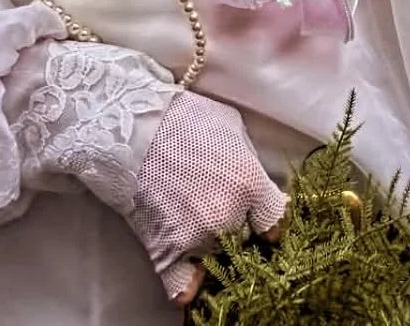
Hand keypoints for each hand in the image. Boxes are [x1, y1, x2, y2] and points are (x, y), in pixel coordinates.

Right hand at [129, 90, 287, 304]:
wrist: (135, 130)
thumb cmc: (187, 122)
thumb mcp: (234, 130)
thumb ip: (252, 166)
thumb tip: (265, 192)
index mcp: (249, 184)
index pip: (274, 221)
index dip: (268, 218)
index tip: (261, 217)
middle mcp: (228, 217)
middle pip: (245, 238)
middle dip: (238, 225)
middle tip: (218, 204)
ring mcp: (196, 238)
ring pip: (218, 256)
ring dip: (212, 243)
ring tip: (196, 218)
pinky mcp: (166, 252)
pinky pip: (183, 287)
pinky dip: (188, 285)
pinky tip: (192, 276)